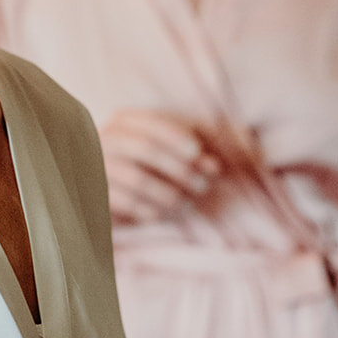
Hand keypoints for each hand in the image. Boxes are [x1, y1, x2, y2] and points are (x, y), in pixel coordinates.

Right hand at [100, 109, 222, 225]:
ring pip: (136, 178)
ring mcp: (95, 167)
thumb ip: (207, 144)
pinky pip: (121, 202)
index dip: (176, 137)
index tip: (199, 153)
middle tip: (203, 186)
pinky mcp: (91, 194)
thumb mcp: (177, 150)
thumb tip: (247, 142)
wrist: (101, 194)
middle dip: (179, 169)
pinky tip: (162, 215)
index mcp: (126, 121)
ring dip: (167, 193)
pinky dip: (146, 209)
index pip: (152, 124)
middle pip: (146, 150)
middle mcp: (105, 139)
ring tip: (186, 204)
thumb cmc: (152, 167)